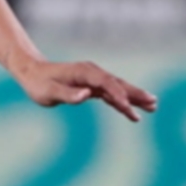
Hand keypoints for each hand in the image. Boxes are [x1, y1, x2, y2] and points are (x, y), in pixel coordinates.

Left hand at [9, 53, 158, 122]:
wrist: (32, 73)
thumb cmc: (38, 83)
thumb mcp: (48, 92)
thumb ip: (67, 94)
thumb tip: (86, 96)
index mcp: (83, 72)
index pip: (105, 82)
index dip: (117, 93)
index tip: (127, 106)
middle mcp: (92, 73)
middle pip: (118, 83)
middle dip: (135, 93)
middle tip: (153, 102)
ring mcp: (93, 80)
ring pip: (117, 89)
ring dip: (134, 98)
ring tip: (152, 106)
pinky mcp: (91, 87)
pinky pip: (110, 95)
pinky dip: (122, 103)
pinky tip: (132, 113)